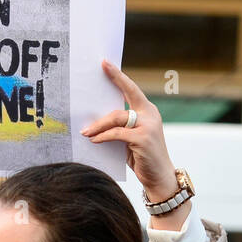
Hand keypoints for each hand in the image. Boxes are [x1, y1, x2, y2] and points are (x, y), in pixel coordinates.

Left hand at [81, 60, 186, 227]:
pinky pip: (117, 134)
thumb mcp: (131, 139)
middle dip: (100, 107)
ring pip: (116, 118)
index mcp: (147, 111)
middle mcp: (149, 114)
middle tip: (82, 106)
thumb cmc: (142, 158)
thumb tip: (94, 122)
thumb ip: (120, 127)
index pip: (131, 89)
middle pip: (120, 103)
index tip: (104, 63)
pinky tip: (93, 140)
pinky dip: (103, 136)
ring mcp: (148, 125)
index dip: (117, 76)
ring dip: (98, 126)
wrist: (159, 177)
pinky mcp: (142, 138)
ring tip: (85, 133)